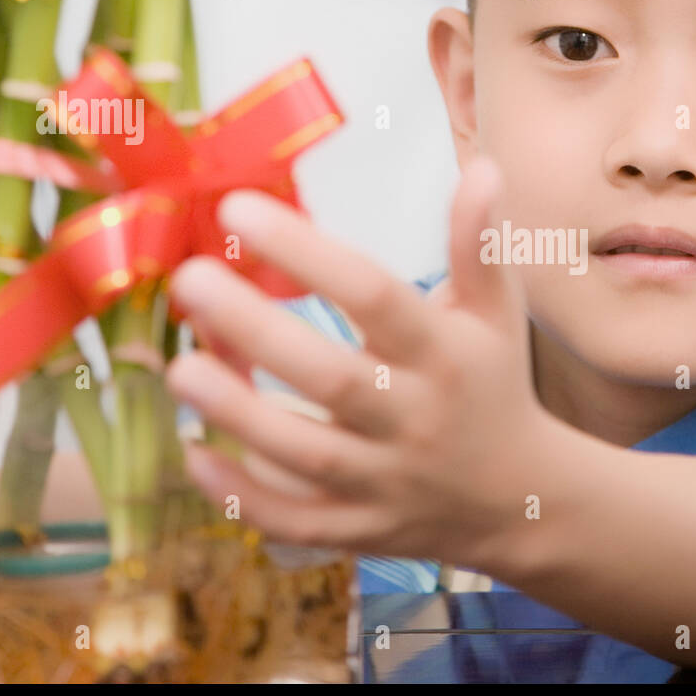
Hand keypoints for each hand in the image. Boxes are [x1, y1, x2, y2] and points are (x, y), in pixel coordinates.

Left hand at [164, 157, 551, 570]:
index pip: (375, 298)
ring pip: (306, 456)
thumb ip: (477, 246)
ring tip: (177, 367)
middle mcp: (416, 419)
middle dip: (256, 331)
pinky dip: (243, 495)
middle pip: (333, 380)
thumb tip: (483, 168)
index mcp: (445, 355)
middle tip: (190, 281)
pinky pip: (296, 521)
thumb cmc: (491, 385)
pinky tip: (192, 453)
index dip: (308, 253)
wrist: (518, 498)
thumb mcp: (495, 314)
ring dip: (237, 414)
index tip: (237, 209)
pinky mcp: (360, 527)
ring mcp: (387, 481)